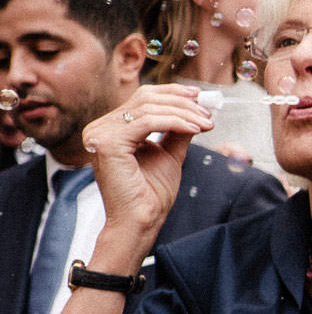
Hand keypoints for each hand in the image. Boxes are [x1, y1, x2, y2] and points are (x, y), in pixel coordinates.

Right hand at [79, 84, 213, 254]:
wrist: (142, 219)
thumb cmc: (152, 193)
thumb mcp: (170, 153)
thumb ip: (179, 131)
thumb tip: (197, 110)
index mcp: (111, 128)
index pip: (143, 98)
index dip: (174, 94)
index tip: (201, 98)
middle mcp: (101, 127)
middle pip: (146, 98)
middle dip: (183, 103)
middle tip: (209, 112)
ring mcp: (100, 133)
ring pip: (149, 108)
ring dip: (184, 113)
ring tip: (206, 124)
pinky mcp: (107, 142)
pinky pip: (148, 121)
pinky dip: (175, 122)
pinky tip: (195, 129)